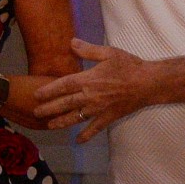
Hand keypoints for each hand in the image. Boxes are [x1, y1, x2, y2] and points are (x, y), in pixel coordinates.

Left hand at [32, 42, 157, 140]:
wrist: (149, 83)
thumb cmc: (129, 66)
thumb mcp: (109, 53)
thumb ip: (88, 50)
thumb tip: (71, 42)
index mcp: (89, 79)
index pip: (63, 85)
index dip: (49, 90)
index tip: (36, 95)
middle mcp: (91, 96)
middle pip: (65, 103)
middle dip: (49, 108)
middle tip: (35, 113)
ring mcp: (99, 109)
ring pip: (76, 117)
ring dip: (61, 122)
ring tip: (49, 125)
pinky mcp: (109, 117)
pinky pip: (95, 128)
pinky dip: (86, 135)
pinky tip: (78, 141)